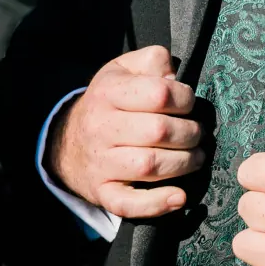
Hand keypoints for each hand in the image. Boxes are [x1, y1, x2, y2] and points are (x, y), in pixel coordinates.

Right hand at [49, 44, 203, 218]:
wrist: (67, 144)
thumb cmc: (108, 104)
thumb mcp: (123, 70)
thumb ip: (153, 61)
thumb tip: (174, 77)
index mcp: (108, 92)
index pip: (159, 93)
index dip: (185, 99)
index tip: (188, 104)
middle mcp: (101, 127)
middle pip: (159, 131)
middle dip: (190, 133)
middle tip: (197, 135)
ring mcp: (100, 162)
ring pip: (150, 166)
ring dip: (183, 164)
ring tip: (195, 158)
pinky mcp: (103, 192)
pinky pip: (129, 204)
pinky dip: (157, 204)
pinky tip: (178, 196)